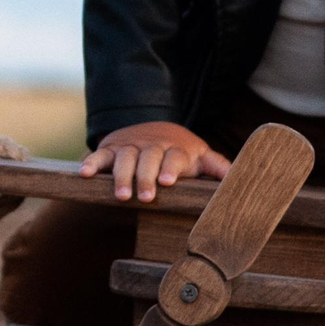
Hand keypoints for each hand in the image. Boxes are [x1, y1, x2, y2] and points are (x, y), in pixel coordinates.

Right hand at [79, 123, 231, 202]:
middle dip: (145, 177)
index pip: (174, 157)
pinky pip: (99, 154)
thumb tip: (239, 179)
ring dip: (121, 175)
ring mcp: (130, 146)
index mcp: (177, 149)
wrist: (153, 128)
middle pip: (148, 158)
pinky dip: (92, 163)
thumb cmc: (181, 153)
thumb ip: (217, 167)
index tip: (167, 182)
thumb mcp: (200, 157)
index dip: (170, 168)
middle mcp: (152, 146)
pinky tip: (84, 174)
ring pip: (125, 158)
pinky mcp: (111, 148)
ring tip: (121, 195)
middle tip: (144, 197)